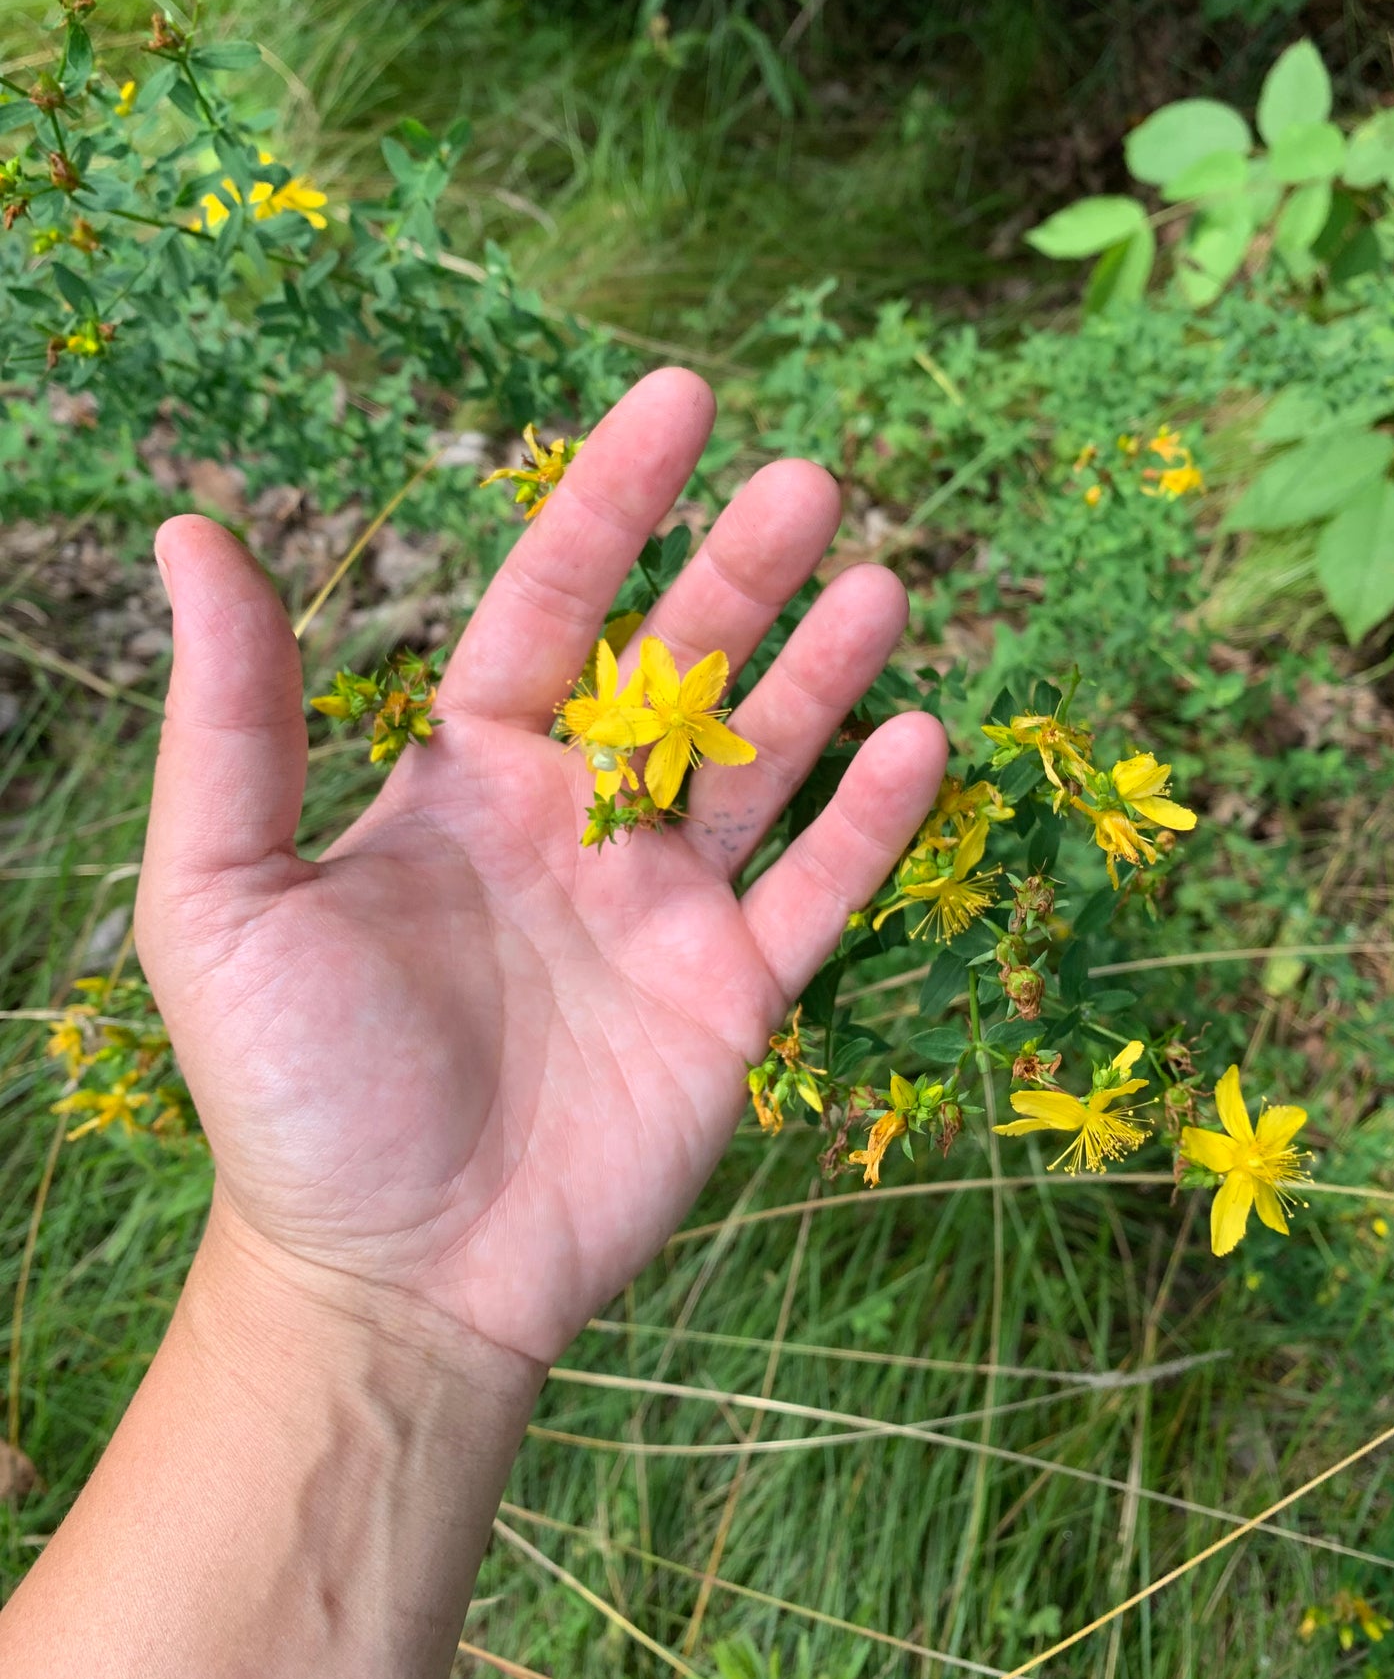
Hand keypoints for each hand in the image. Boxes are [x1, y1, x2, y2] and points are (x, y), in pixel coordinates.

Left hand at [137, 369, 946, 1365]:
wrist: (391, 1276)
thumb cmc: (293, 1089)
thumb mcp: (224, 892)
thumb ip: (231, 720)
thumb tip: (191, 534)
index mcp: (468, 778)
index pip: (552, 608)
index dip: (611, 505)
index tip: (679, 402)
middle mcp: (576, 822)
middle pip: (678, 666)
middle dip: (740, 572)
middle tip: (811, 480)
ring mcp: (663, 910)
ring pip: (764, 764)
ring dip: (823, 672)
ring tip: (882, 583)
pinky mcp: (731, 999)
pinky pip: (817, 896)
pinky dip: (871, 824)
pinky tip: (917, 739)